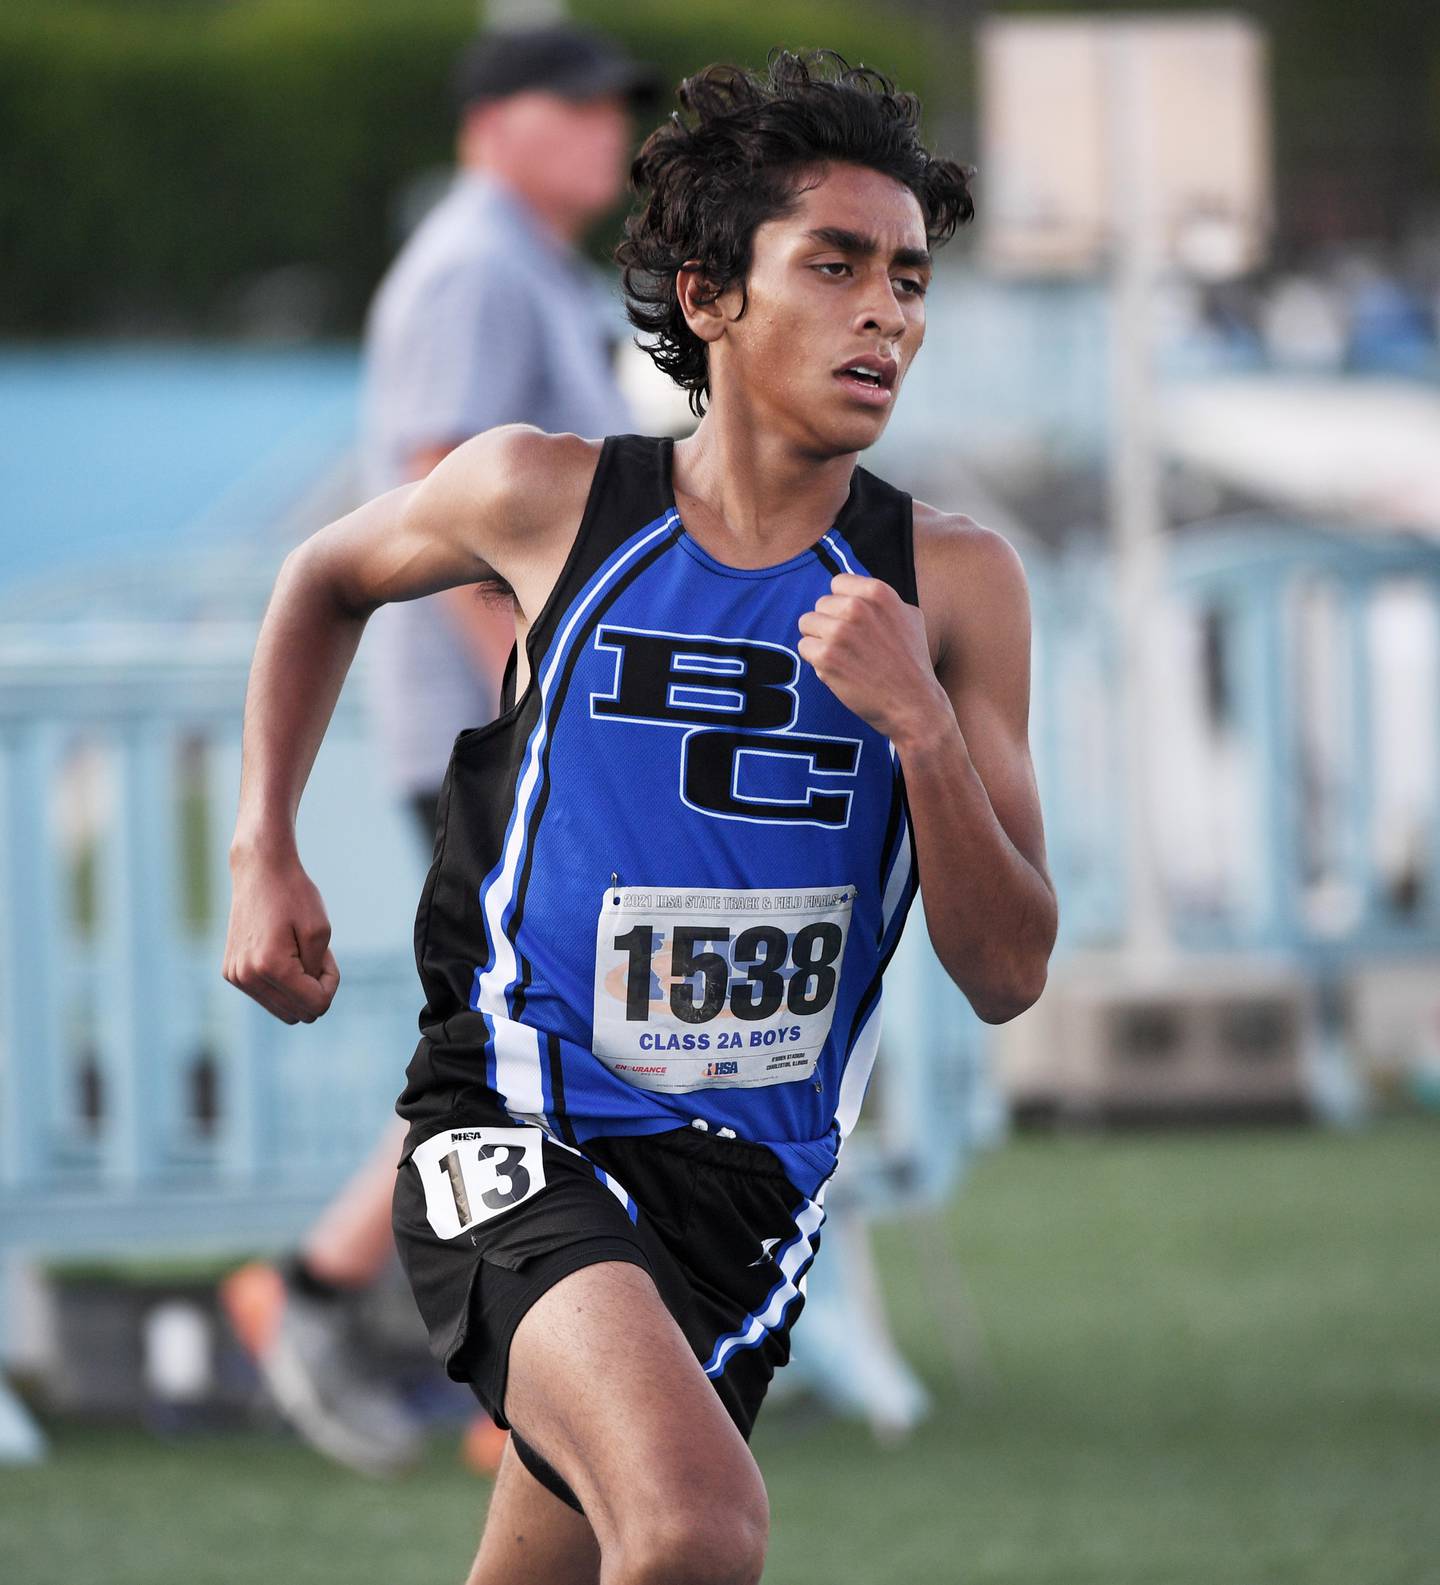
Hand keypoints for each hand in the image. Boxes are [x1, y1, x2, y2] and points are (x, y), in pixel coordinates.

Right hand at [223, 843, 339, 1023]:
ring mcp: (236, 976)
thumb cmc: (294, 895)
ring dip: (299, 987)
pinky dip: (282, 982)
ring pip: (282, 1009)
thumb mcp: (320, 931)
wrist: (259, 870)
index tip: (326, 954)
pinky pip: (267, 996)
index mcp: (270, 968)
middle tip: (314, 953)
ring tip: (299, 952)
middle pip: (299, 1014)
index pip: (316, 1005)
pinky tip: (282, 953)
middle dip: (315, 988)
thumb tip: (311, 1002)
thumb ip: (318, 973)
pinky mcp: (231, 972)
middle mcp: (247, 977)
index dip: (331, 982)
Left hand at [797, 573, 949, 745]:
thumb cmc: (912, 662)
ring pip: (807, 624)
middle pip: (820, 604)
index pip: (838, 583)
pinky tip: (838, 669)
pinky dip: (815, 660)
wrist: (913, 704)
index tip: (851, 620)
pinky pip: (804, 648)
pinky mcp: (826, 657)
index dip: (841, 603)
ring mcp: (839, 632)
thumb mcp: (910, 617)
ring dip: (819, 640)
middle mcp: (856, 608)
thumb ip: (882, 601)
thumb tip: (858, 592)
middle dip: (830, 623)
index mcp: (878, 592)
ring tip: (842, 656)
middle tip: (849, 645)